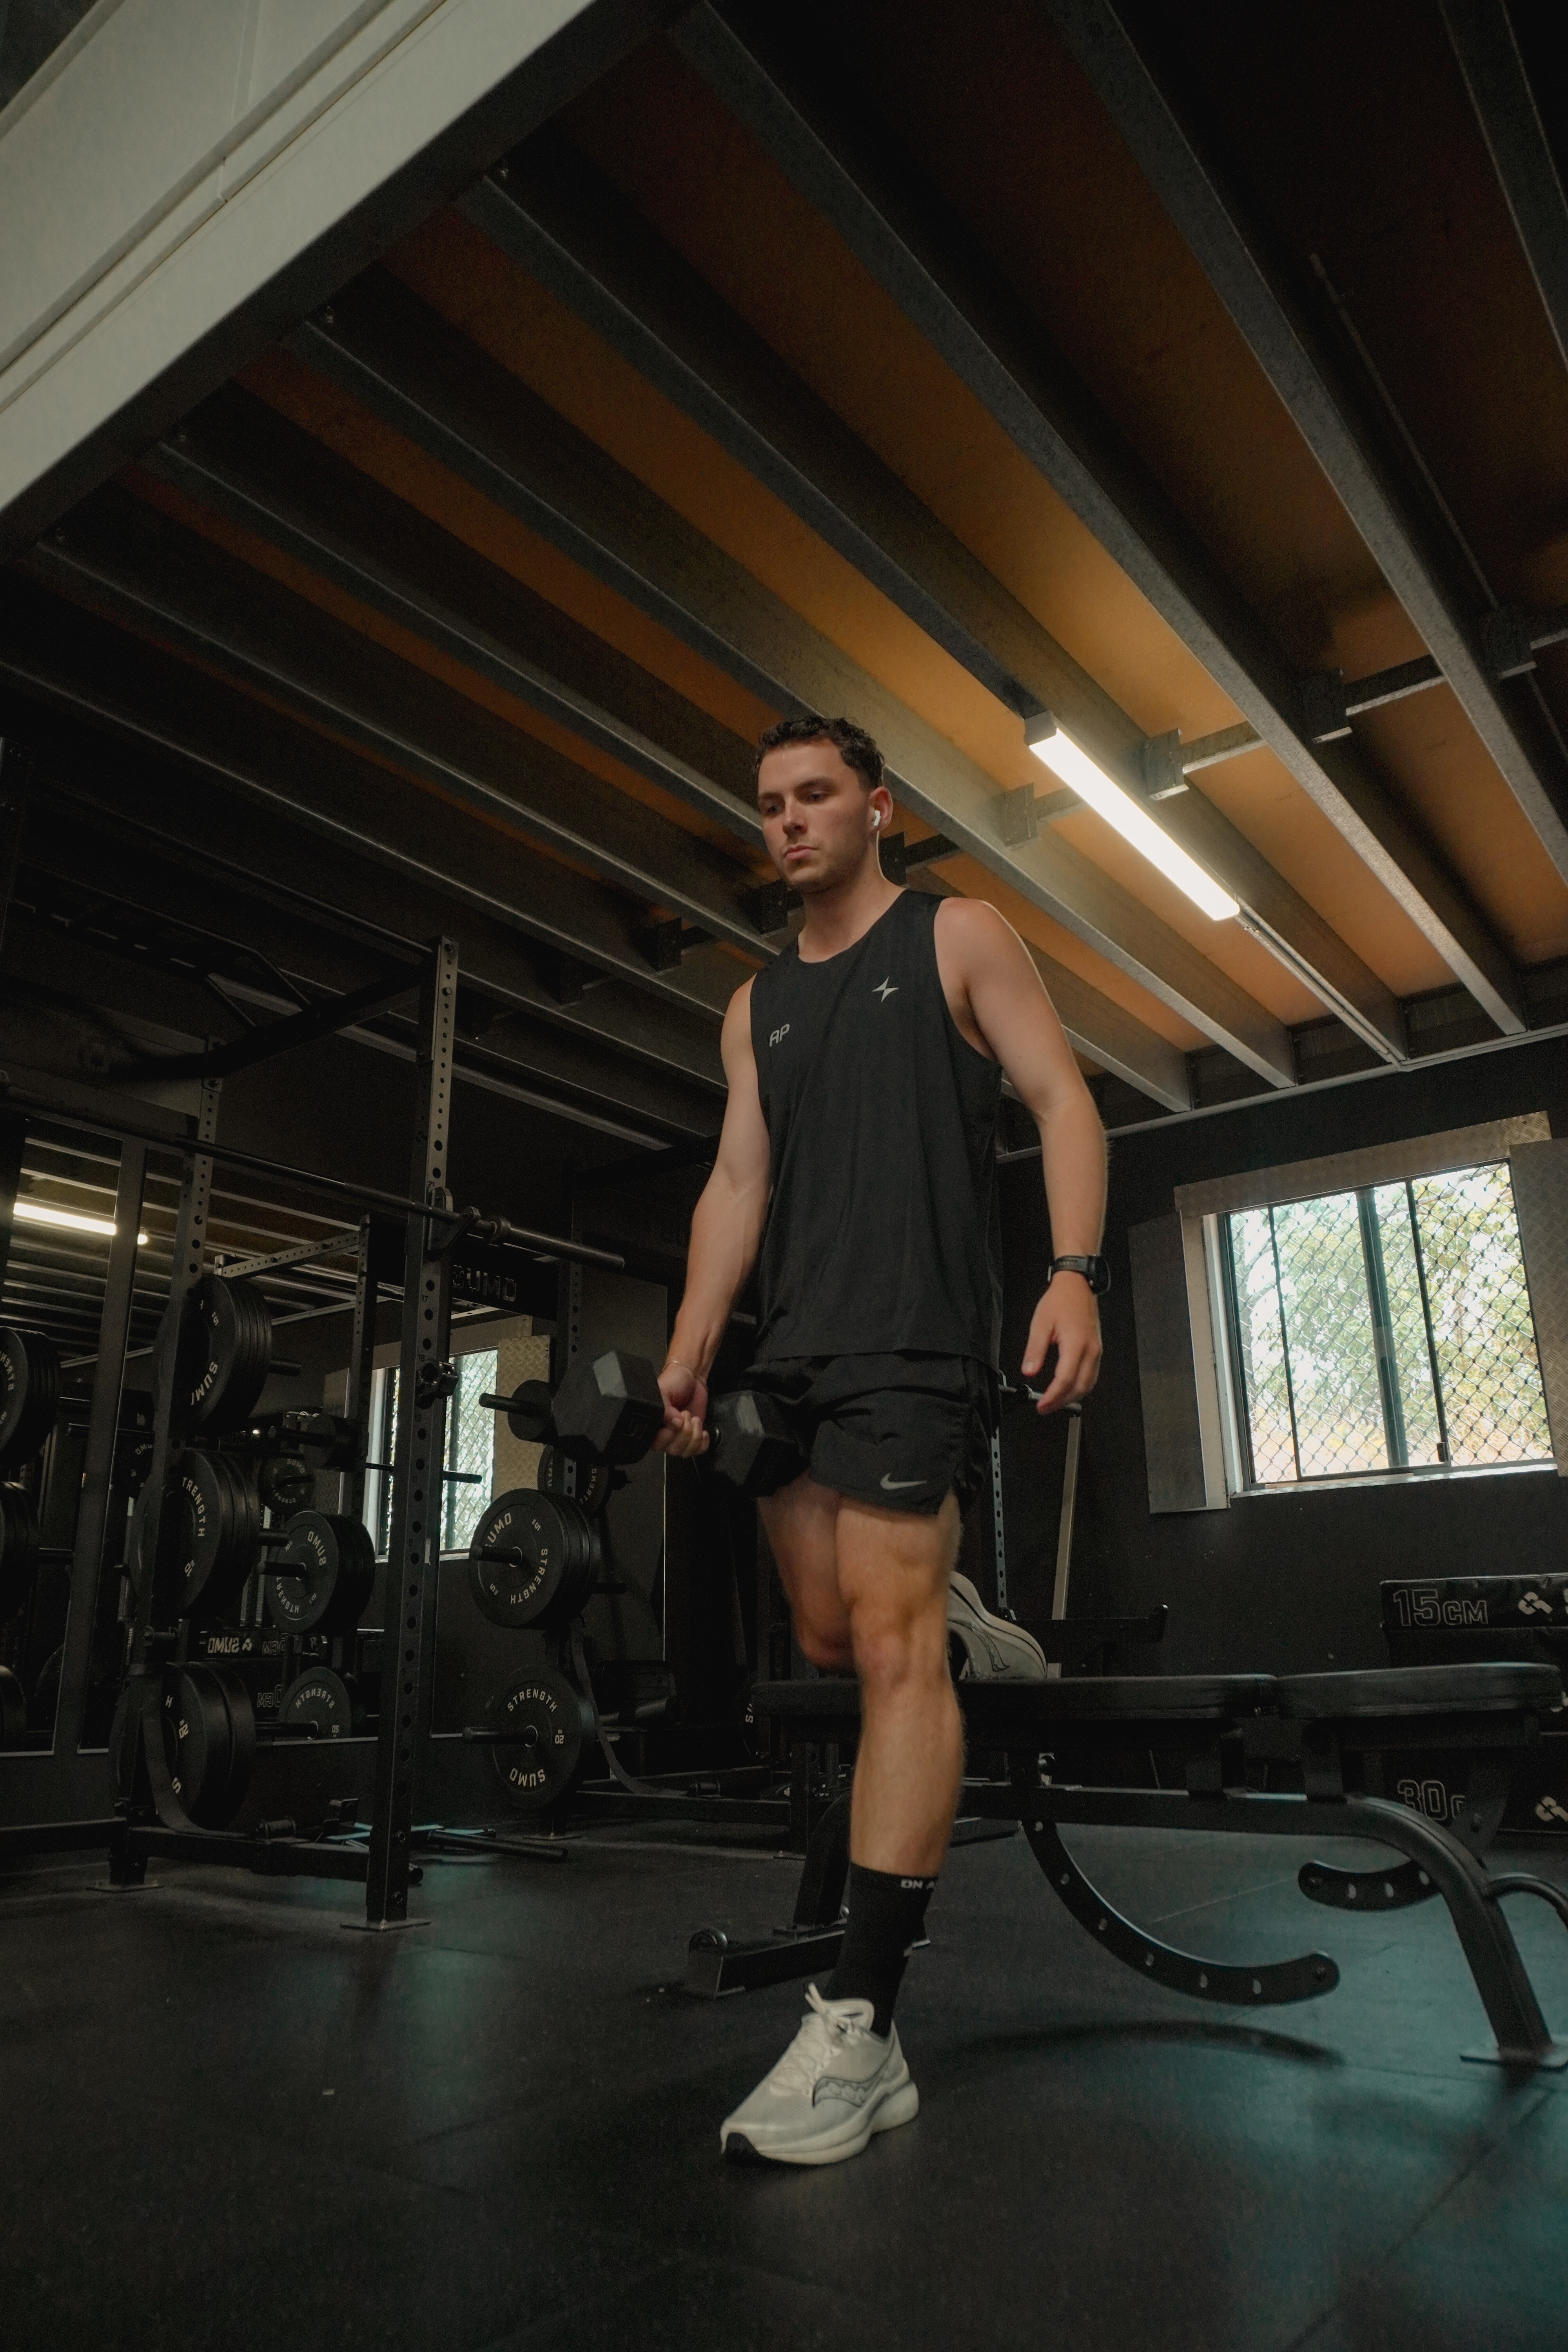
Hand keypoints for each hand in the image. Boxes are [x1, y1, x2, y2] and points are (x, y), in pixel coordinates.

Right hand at [654, 1359, 709, 1457]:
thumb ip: (663, 1408)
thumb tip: (672, 1422)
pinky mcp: (694, 1436)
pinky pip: (698, 1450)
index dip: (667, 1436)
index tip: (675, 1421)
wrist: (691, 1377)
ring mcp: (679, 1436)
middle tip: (685, 1414)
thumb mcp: (662, 1391)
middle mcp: (664, 1433)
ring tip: (693, 1419)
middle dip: (683, 1433)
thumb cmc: (673, 1382)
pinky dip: (703, 1442)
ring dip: (694, 1436)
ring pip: (685, 1452)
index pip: (656, 1444)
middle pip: (672, 1450)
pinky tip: (702, 1429)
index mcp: (652, 1424)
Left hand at [1022, 1273, 1101, 1413]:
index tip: (1041, 1405)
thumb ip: (1035, 1350)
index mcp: (1076, 1344)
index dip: (1053, 1397)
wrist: (1077, 1286)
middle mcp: (1090, 1350)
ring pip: (1089, 1384)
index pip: (1065, 1380)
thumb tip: (1029, 1371)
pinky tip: (1069, 1388)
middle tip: (1045, 1408)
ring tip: (1055, 1402)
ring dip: (1073, 1397)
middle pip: (1080, 1387)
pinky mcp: (1097, 1349)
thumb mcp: (1040, 1324)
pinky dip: (1081, 1387)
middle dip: (1062, 1402)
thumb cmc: (1060, 1301)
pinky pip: (1092, 1375)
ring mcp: (1096, 1351)